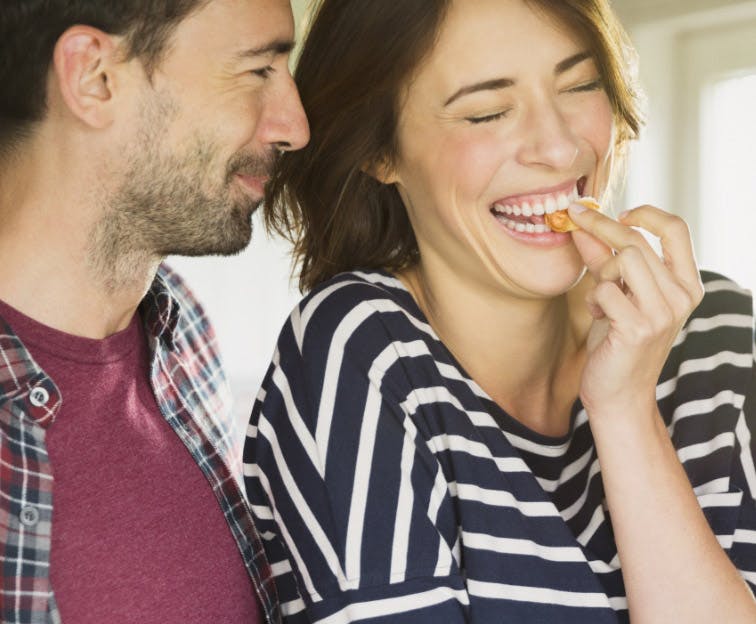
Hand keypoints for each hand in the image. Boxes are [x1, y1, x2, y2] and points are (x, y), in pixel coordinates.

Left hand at [567, 203, 703, 417]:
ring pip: (624, 260)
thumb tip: (582, 224)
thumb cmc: (617, 343)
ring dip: (600, 274)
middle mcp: (681, 297)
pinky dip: (594, 299)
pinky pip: (606, 289)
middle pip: (638, 241)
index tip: (617, 212)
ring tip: (599, 299)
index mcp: (685, 285)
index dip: (646, 213)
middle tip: (573, 220)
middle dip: (600, 228)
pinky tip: (599, 317)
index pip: (676, 230)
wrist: (618, 395)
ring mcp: (663, 313)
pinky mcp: (639, 328)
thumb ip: (603, 260)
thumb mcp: (615, 294)